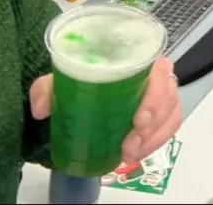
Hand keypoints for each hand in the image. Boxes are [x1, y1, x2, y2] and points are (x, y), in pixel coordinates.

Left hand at [30, 57, 181, 165]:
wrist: (89, 88)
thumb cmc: (84, 78)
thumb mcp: (62, 79)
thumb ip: (47, 88)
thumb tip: (41, 108)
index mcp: (138, 59)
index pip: (160, 71)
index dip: (155, 96)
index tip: (139, 120)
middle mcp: (155, 74)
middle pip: (168, 96)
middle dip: (154, 123)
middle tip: (131, 143)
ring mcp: (160, 95)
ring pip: (170, 114)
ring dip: (154, 137)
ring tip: (130, 152)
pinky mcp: (160, 113)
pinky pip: (168, 127)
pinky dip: (155, 142)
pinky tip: (136, 154)